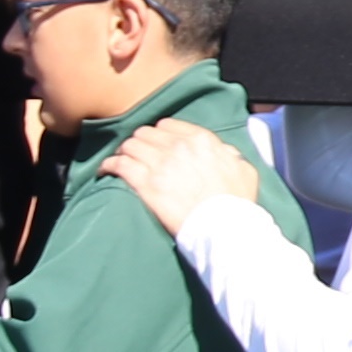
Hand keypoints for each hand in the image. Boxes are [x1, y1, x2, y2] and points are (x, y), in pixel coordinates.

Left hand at [97, 116, 265, 235]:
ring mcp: (160, 164)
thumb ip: (230, 155)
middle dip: (140, 142)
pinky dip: (110, 166)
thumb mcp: (244, 170)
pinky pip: (118, 165)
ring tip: (121, 161)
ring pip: (130, 145)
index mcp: (202, 140)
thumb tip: (222, 151)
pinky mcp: (145, 184)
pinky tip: (106, 171)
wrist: (223, 226)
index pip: (169, 125)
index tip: (157, 144)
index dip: (160, 134)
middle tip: (137, 154)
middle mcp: (178, 146)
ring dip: (124, 152)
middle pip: (145, 133)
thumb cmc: (237, 203)